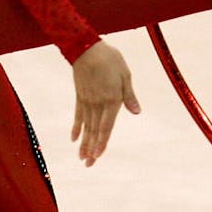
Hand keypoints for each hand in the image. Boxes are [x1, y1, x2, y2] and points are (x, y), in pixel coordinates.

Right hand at [70, 40, 141, 166]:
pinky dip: (76, 127)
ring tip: (82, 157)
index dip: (102, 142)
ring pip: (86, 126)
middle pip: (94, 130)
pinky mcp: (80, 96)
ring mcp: (87, 101)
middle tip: (88, 165)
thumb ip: (129, 95)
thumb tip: (137, 112)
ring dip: (84, 143)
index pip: (107, 126)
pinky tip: (74, 139)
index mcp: (111, 99)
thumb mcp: (125, 75)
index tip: (98, 156)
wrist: (85, 47)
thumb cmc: (109, 59)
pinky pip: (78, 115)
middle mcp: (98, 103)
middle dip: (92, 149)